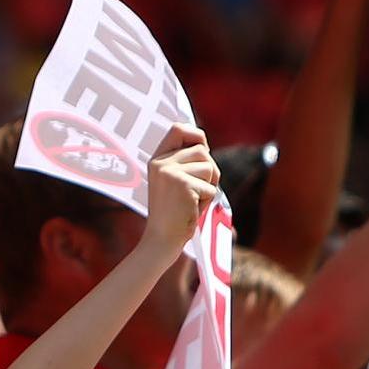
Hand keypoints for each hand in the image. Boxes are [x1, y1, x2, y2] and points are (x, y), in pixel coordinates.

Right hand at [142, 124, 219, 258]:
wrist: (161, 239)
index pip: (177, 129)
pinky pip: (211, 187)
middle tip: (199, 191)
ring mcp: (170, 172)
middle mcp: (161, 162)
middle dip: (209, 171)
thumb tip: (204, 144)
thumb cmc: (173, 213)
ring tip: (194, 201)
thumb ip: (184, 163)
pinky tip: (192, 210)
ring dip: (210, 186)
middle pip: (202, 150)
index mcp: (157, 159)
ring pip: (209, 167)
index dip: (195, 134)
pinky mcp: (183, 185)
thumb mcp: (173, 181)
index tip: (203, 146)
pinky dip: (208, 202)